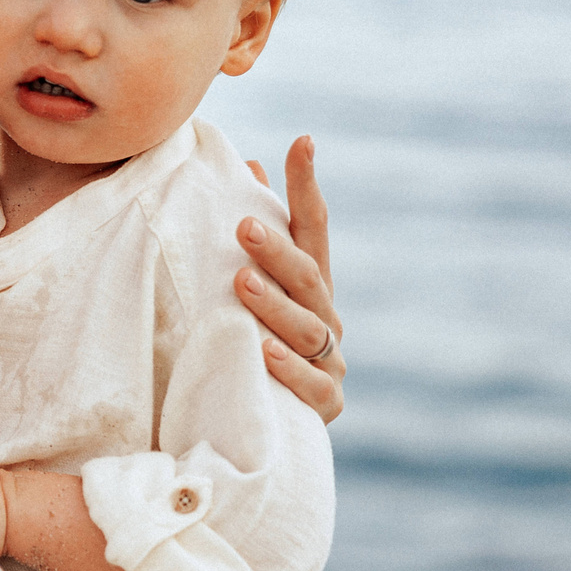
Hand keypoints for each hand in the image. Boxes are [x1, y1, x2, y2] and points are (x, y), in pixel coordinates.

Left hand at [238, 136, 346, 423]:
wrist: (261, 427)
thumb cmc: (250, 346)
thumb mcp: (251, 290)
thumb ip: (255, 236)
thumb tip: (247, 163)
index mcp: (310, 286)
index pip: (312, 228)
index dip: (306, 187)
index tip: (301, 142)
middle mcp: (325, 318)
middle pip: (308, 276)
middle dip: (278, 250)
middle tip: (242, 225)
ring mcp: (329, 361)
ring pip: (306, 328)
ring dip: (274, 304)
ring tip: (241, 283)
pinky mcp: (325, 404)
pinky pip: (310, 384)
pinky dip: (287, 369)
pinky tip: (263, 350)